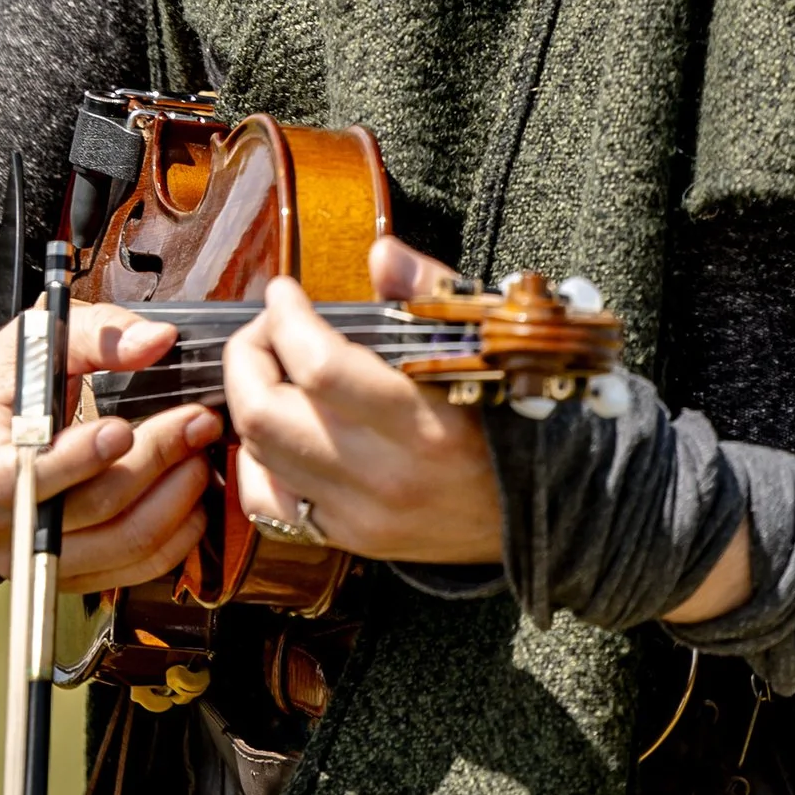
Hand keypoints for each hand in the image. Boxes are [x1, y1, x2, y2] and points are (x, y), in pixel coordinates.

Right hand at [0, 308, 220, 589]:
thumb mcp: (26, 348)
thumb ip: (93, 335)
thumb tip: (156, 340)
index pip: (20, 476)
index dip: (77, 458)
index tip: (124, 428)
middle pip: (89, 508)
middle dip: (155, 462)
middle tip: (197, 423)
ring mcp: (28, 557)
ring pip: (119, 546)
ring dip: (175, 501)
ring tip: (199, 457)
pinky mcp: (61, 576)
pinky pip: (129, 571)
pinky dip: (173, 538)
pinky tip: (190, 499)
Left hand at [219, 237, 506, 568]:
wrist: (547, 511)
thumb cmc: (514, 416)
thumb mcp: (487, 343)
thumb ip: (432, 293)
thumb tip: (380, 256)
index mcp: (424, 422)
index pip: (320, 367)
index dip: (286, 319)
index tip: (285, 292)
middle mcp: (385, 475)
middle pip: (267, 415)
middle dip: (247, 357)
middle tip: (266, 329)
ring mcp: (362, 514)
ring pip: (259, 454)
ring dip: (247, 400)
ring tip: (271, 370)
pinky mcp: (350, 538)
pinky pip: (267, 501)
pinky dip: (256, 460)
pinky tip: (278, 430)